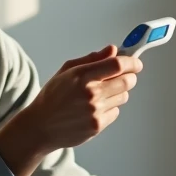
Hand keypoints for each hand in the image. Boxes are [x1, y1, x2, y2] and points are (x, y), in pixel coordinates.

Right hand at [0, 45, 141, 175]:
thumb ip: (92, 59)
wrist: (40, 126)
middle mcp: (90, 93)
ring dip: (118, 93)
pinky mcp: (97, 125)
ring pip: (123, 96)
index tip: (135, 62)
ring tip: (100, 95)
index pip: (117, 65)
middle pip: (127, 81)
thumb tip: (113, 50)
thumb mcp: (67, 71)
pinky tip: (93, 109)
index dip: (131, 62)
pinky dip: (110, 108)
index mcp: (82, 76)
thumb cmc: (53, 96)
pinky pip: (116, 112)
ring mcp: (95, 111)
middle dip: (129, 76)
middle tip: (122, 76)